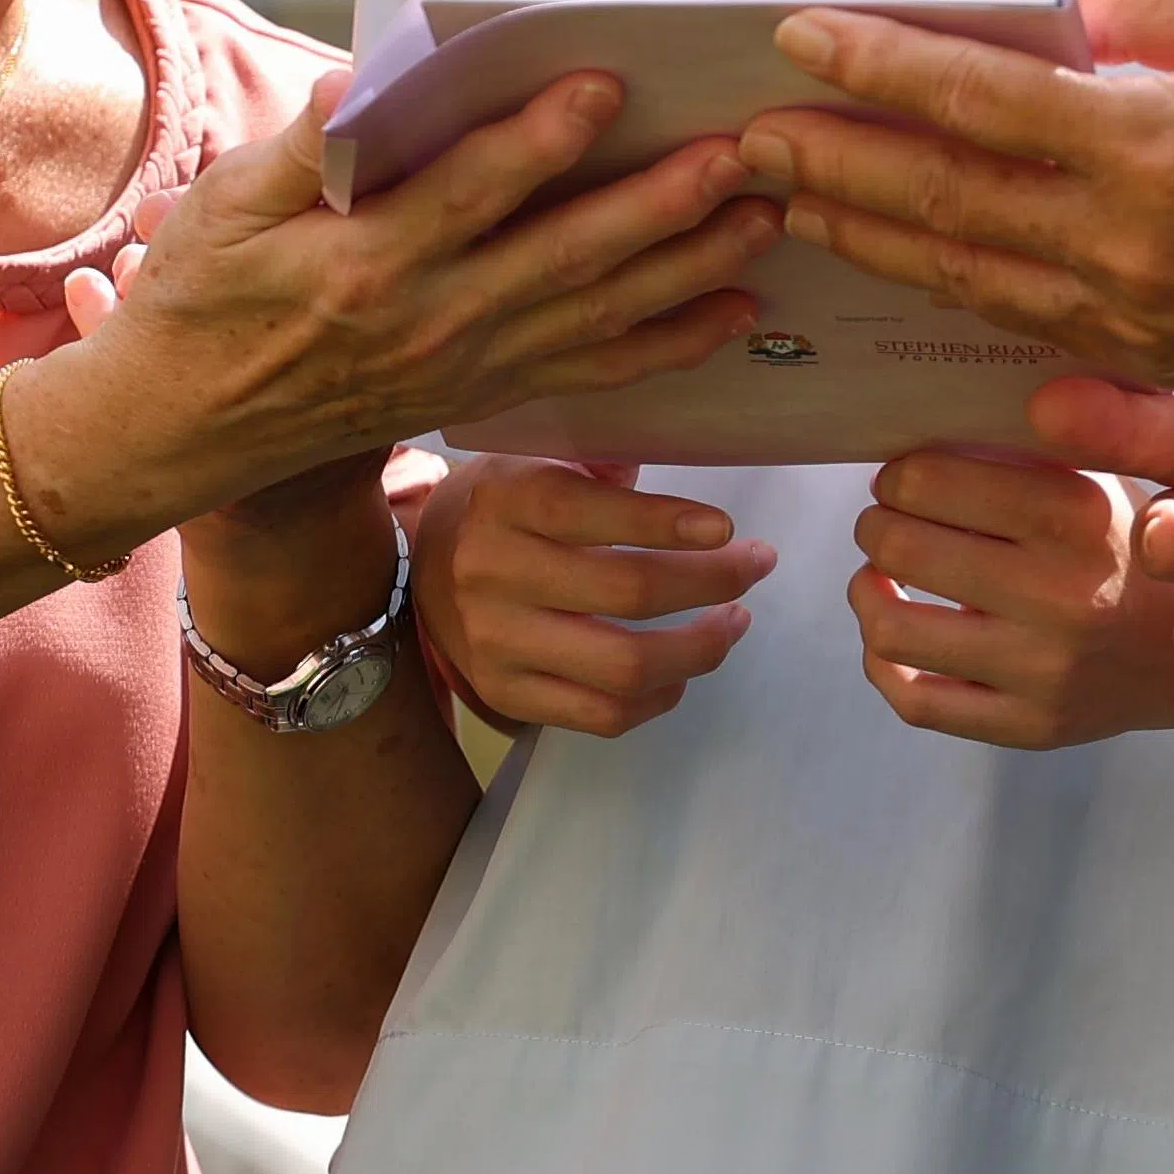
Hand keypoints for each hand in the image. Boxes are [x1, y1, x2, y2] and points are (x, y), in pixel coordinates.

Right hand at [29, 77, 771, 540]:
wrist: (184, 432)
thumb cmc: (199, 301)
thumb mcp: (219, 212)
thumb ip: (297, 149)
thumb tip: (356, 85)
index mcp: (362, 264)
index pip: (467, 194)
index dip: (538, 141)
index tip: (605, 86)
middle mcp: (430, 322)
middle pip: (563, 259)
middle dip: (659, 206)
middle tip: (738, 154)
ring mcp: (466, 367)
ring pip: (597, 317)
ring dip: (689, 270)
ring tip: (765, 219)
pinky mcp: (484, 394)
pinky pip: (593, 374)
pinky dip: (667, 347)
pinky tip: (733, 314)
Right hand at [416, 455, 771, 736]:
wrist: (419, 566)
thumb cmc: (501, 504)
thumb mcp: (533, 460)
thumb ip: (601, 465)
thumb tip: (680, 495)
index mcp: (504, 500)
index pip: (588, 511)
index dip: (665, 522)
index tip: (725, 528)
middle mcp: (492, 572)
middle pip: (626, 592)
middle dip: (711, 582)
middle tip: (754, 566)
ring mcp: (496, 643)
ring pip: (623, 666)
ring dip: (699, 649)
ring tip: (732, 622)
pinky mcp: (503, 694)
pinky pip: (601, 714)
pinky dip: (658, 697)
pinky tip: (682, 669)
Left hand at [741, 0, 1173, 438]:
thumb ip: (1158, 1)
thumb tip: (1064, 10)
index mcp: (1155, 151)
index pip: (978, 104)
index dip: (878, 67)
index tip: (798, 38)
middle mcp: (1127, 248)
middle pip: (941, 205)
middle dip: (834, 165)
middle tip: (747, 136)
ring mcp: (1133, 319)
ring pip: (962, 276)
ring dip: (868, 235)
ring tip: (793, 196)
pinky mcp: (1152, 358)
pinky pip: (1018, 318)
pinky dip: (944, 284)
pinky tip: (898, 261)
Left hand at [847, 438, 1173, 752]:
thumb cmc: (1138, 543)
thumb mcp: (1103, 478)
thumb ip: (1025, 450)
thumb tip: (912, 426)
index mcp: (1080, 519)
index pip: (936, 482)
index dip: (899, 474)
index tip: (899, 474)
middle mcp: (1063, 599)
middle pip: (904, 549)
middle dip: (877, 524)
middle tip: (884, 517)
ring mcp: (1044, 674)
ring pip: (892, 632)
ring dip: (867, 591)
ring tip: (878, 572)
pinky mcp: (1030, 728)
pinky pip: (916, 702)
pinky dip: (882, 663)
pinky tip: (892, 631)